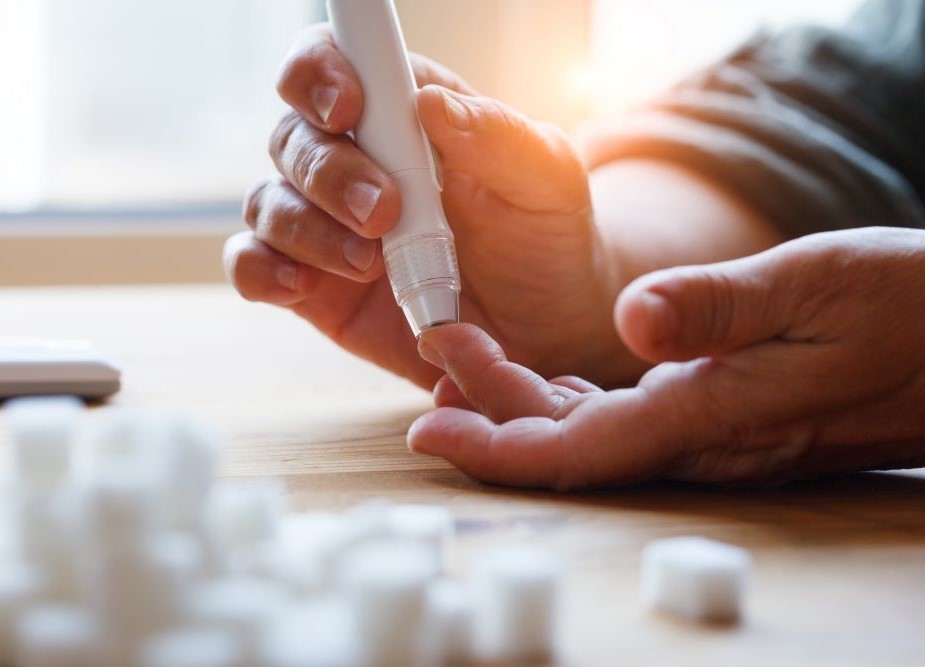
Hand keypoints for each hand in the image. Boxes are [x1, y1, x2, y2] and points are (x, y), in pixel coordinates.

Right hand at [224, 24, 638, 388]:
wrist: (544, 328)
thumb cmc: (543, 241)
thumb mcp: (547, 182)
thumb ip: (497, 136)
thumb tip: (430, 101)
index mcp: (406, 116)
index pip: (337, 63)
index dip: (322, 73)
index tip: (348, 108)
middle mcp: (356, 161)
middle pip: (294, 136)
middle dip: (331, 173)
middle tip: (385, 213)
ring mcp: (327, 224)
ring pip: (268, 202)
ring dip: (308, 229)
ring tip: (370, 263)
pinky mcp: (314, 283)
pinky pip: (254, 265)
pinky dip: (263, 272)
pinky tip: (302, 287)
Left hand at [408, 228, 924, 489]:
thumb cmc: (901, 313)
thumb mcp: (812, 287)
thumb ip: (718, 308)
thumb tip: (630, 319)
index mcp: (707, 415)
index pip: (575, 452)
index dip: (494, 449)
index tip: (429, 432)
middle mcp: (697, 436)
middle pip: (566, 442)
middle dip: (489, 406)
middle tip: (438, 349)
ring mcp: (707, 429)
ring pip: (588, 428)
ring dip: (520, 395)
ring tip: (467, 348)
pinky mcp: (717, 410)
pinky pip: (621, 414)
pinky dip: (566, 395)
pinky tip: (539, 371)